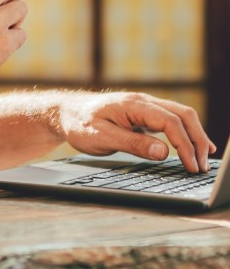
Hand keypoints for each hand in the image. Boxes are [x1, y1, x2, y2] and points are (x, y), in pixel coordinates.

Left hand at [57, 91, 215, 172]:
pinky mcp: (143, 114)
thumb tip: (163, 153)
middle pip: (182, 115)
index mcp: (135, 105)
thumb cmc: (79, 124)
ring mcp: (144, 106)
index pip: (170, 122)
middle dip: (197, 140)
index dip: (184, 144)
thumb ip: (133, 144)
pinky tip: (192, 146)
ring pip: (180, 116)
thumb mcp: (102, 138)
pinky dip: (185, 133)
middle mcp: (144, 101)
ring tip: (204, 158)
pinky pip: (171, 120)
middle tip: (202, 166)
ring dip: (194, 135)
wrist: (65, 112)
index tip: (191, 166)